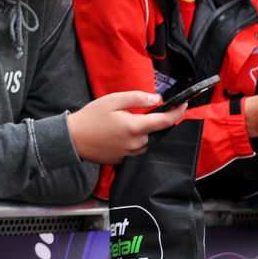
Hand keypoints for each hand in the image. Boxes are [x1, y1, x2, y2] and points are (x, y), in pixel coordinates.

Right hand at [67, 90, 182, 164]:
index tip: (184, 104)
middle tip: (156, 111)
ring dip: (150, 132)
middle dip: (161, 121)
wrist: (73, 139)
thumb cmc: (90, 118)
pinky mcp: (124, 160)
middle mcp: (136, 144)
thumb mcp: (112, 100)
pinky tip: (129, 133)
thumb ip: (136, 98)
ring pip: (150, 143)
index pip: (166, 121)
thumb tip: (156, 99)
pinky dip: (140, 141)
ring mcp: (130, 154)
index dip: (178, 112)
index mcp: (134, 127)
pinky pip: (140, 150)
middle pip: (159, 133)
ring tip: (139, 122)